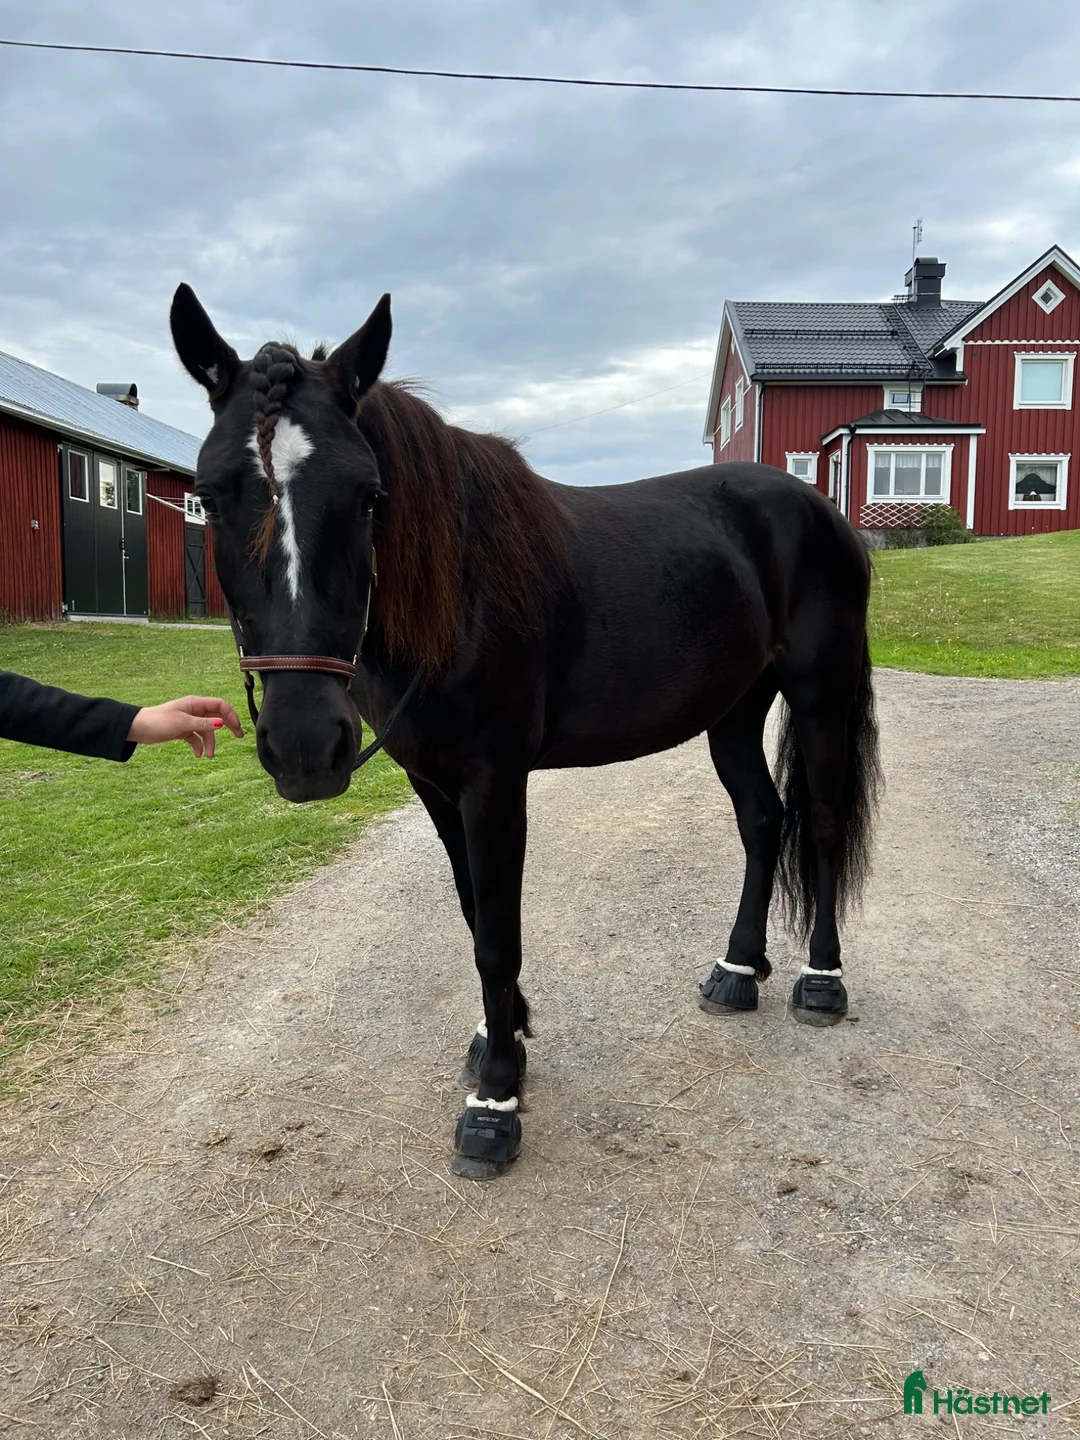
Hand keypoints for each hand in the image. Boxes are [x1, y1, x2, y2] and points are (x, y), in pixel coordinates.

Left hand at [127, 696, 243, 756]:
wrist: (138, 728)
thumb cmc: (158, 721)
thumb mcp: (182, 723)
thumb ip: (203, 724)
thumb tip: (222, 724)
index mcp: (195, 703)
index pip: (220, 706)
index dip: (230, 715)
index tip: (236, 728)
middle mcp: (194, 711)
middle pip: (217, 717)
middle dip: (228, 727)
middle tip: (239, 737)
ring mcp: (189, 721)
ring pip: (207, 731)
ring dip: (210, 743)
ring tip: (209, 756)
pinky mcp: (182, 731)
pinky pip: (196, 738)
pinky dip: (198, 746)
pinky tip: (197, 754)